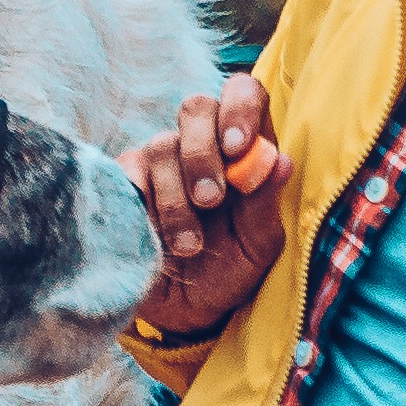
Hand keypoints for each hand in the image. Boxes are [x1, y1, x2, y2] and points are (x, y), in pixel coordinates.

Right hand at [127, 73, 288, 335]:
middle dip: (202, 153)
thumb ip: (266, 204)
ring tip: (189, 246)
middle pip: (196, 107)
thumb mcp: (258, 246)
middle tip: (210, 200)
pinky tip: (153, 235)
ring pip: (161, 146)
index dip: (240, 107)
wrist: (186, 312)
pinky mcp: (126, 182)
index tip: (238, 147)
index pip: (244, 93)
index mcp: (244, 149)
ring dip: (176, 199)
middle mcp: (202, 144)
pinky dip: (142, 202)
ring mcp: (161, 160)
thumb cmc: (231, 270)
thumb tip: (279, 161)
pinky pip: (127, 171)